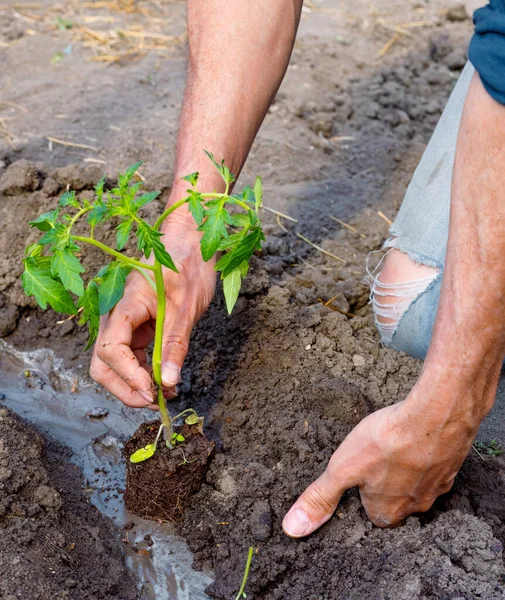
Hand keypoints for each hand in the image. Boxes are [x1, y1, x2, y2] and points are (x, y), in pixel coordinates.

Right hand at [90, 208, 215, 407]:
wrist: (190, 244)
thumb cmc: (187, 266)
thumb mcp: (186, 307)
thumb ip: (175, 345)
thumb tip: (167, 381)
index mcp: (125, 305)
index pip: (111, 350)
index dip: (129, 376)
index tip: (153, 391)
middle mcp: (117, 316)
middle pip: (104, 364)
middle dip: (126, 388)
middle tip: (156, 402)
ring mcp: (125, 323)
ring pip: (116, 365)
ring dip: (136, 385)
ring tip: (166, 394)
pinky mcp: (137, 328)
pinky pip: (131, 357)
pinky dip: (144, 373)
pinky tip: (164, 381)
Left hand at [282, 387, 479, 535]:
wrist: (435, 415)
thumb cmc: (386, 442)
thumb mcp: (342, 468)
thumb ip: (320, 497)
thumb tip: (293, 528)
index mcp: (388, 512)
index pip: (371, 513)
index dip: (362, 493)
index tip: (358, 474)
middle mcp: (416, 507)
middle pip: (396, 500)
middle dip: (385, 483)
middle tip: (376, 458)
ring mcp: (438, 486)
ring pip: (418, 484)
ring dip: (407, 469)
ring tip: (394, 447)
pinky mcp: (453, 464)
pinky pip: (436, 465)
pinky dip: (426, 454)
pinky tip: (418, 438)